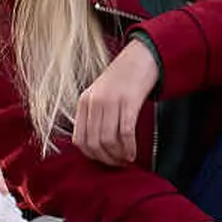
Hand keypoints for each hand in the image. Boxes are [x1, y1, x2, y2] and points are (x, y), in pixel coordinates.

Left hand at [71, 36, 161, 166]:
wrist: (141, 57)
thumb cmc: (122, 79)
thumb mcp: (99, 94)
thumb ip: (93, 116)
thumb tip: (96, 146)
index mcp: (83, 102)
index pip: (79, 139)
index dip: (91, 155)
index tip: (103, 160)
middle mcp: (94, 102)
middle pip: (94, 143)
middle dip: (106, 159)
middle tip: (117, 164)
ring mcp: (110, 101)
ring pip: (108, 140)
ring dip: (118, 155)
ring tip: (126, 159)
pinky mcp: (128, 101)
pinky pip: (125, 132)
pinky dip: (129, 147)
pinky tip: (133, 153)